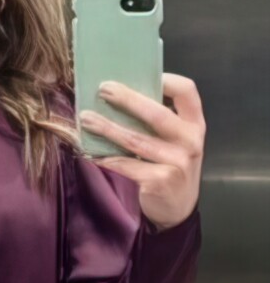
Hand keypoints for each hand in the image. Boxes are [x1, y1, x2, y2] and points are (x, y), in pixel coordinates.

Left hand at [78, 73, 205, 228]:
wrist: (178, 209)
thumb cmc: (172, 166)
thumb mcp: (177, 141)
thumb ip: (161, 121)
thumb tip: (121, 95)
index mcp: (195, 124)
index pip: (187, 92)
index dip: (166, 79)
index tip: (140, 72)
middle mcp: (190, 141)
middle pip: (157, 114)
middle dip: (127, 99)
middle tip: (103, 89)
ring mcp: (177, 162)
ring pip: (136, 140)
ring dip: (108, 128)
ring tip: (87, 118)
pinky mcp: (160, 181)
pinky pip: (127, 165)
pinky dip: (107, 158)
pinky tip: (91, 153)